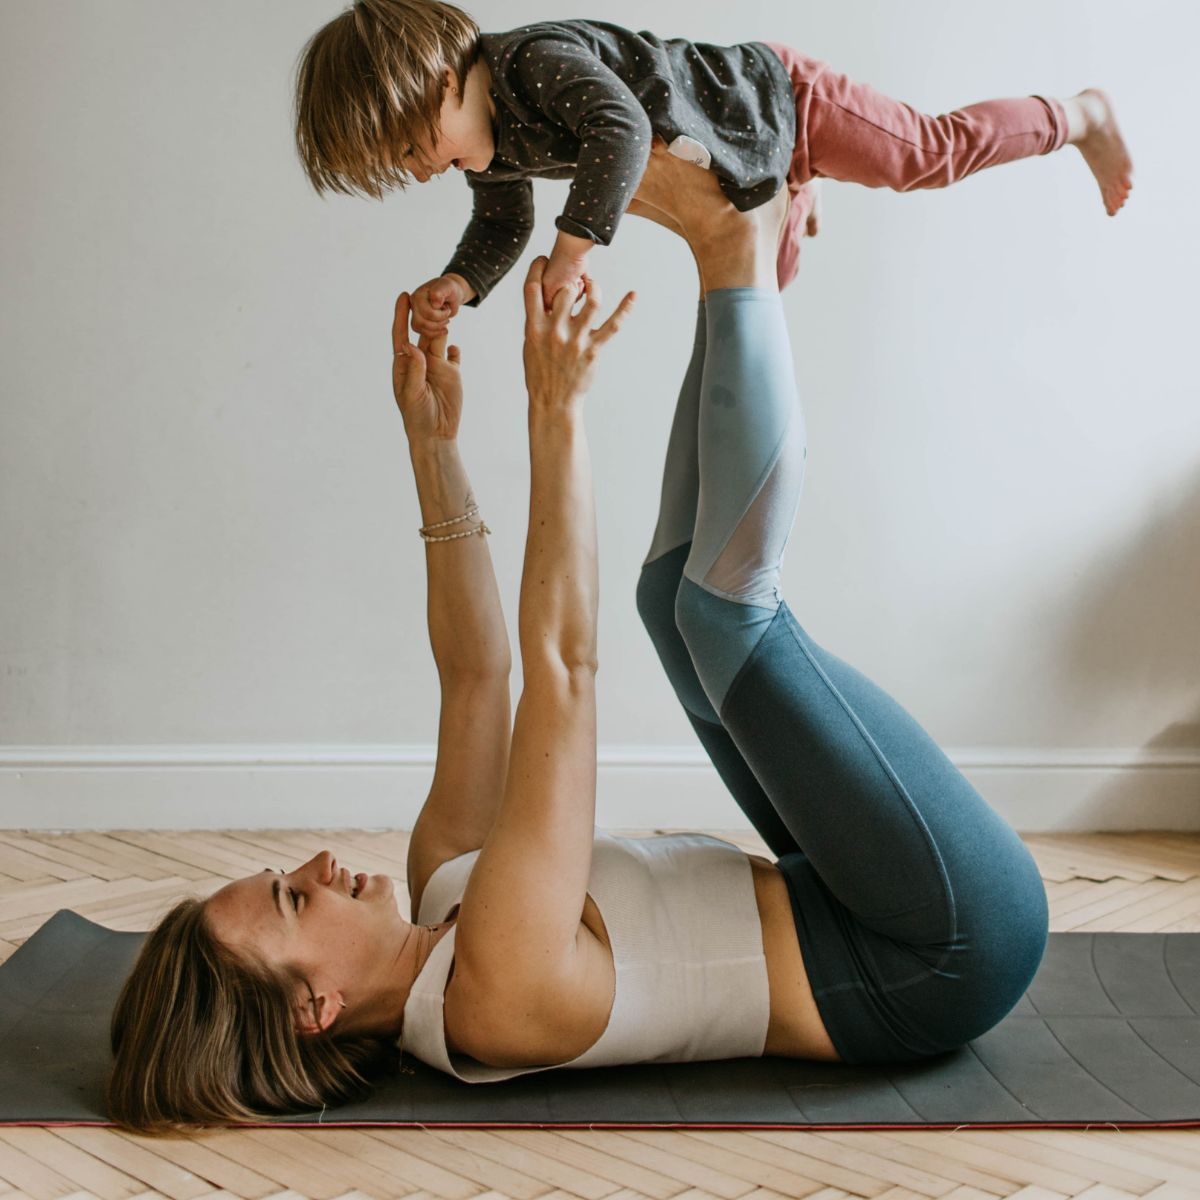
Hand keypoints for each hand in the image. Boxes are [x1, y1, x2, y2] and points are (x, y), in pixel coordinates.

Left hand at [392, 291, 462, 442]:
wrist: (436, 434)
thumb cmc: (417, 417)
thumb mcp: (412, 393)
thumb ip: (413, 369)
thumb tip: (411, 344)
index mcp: (405, 364)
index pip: (401, 335)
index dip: (401, 316)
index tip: (403, 296)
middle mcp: (420, 362)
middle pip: (421, 333)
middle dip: (425, 316)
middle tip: (431, 300)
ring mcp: (437, 366)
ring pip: (438, 339)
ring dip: (441, 328)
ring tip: (446, 317)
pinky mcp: (452, 374)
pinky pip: (453, 355)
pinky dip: (454, 348)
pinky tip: (454, 346)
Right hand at [410, 274, 470, 336]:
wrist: (450, 294)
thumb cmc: (449, 289)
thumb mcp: (448, 286)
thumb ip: (440, 292)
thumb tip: (434, 304)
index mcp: (418, 295)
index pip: (427, 313)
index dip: (440, 315)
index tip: (447, 308)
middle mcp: (413, 304)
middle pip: (420, 322)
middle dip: (438, 323)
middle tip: (447, 318)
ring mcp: (415, 312)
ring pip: (419, 328)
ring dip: (436, 328)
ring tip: (445, 322)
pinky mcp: (418, 320)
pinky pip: (422, 332)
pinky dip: (434, 333)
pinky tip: (443, 329)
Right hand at [522, 257, 635, 411]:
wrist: (553, 402)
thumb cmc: (541, 373)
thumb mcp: (530, 345)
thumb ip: (537, 321)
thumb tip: (544, 297)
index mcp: (533, 328)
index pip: (532, 288)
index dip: (537, 268)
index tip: (544, 259)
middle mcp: (554, 332)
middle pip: (564, 290)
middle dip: (570, 280)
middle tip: (575, 282)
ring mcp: (575, 340)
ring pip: (591, 302)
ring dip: (594, 288)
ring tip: (592, 287)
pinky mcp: (593, 350)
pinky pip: (613, 324)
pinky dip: (625, 308)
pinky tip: (633, 296)